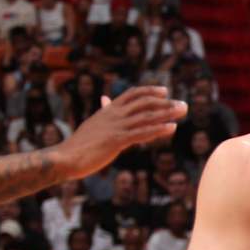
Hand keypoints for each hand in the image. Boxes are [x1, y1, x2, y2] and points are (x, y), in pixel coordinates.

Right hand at [58, 87, 186, 175]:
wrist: (65, 158)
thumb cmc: (80, 144)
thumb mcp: (93, 123)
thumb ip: (103, 112)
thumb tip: (106, 100)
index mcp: (108, 110)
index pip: (132, 94)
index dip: (149, 91)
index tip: (165, 91)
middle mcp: (113, 115)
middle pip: (144, 103)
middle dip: (165, 103)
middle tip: (183, 105)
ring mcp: (115, 127)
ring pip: (146, 116)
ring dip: (167, 113)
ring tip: (183, 111)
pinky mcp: (116, 141)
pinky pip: (141, 133)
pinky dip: (158, 129)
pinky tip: (172, 127)